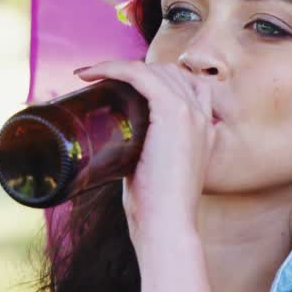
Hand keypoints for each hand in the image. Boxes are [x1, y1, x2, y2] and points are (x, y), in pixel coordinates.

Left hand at [76, 61, 214, 245]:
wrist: (167, 226)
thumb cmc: (154, 208)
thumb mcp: (149, 170)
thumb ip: (141, 153)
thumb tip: (112, 149)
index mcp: (203, 128)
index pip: (181, 85)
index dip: (150, 78)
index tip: (117, 85)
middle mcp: (201, 115)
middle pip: (167, 72)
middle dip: (132, 70)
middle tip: (96, 81)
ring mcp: (190, 112)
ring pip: (153, 70)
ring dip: (117, 66)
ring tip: (89, 75)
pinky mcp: (173, 113)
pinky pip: (141, 75)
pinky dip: (113, 68)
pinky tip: (91, 72)